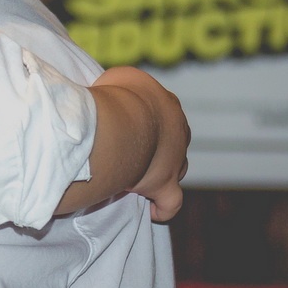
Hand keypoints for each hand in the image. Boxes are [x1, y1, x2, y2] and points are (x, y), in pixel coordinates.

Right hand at [61, 66, 189, 220]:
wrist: (120, 123)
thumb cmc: (116, 97)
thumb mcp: (117, 77)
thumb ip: (119, 86)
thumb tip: (109, 91)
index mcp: (165, 103)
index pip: (163, 112)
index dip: (148, 120)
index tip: (130, 125)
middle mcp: (177, 129)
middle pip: (174, 140)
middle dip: (160, 146)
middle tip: (134, 150)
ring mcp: (175, 159)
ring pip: (177, 167)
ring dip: (162, 171)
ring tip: (140, 176)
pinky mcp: (165, 184)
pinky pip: (171, 201)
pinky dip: (163, 207)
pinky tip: (154, 209)